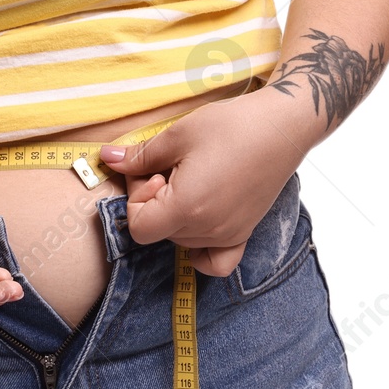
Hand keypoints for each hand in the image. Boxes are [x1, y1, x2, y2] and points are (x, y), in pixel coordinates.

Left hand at [98, 90, 301, 276]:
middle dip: (154, 200)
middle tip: (169, 166)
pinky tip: (198, 221)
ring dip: (175, 214)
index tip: (152, 170)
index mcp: (187, 209)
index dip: (136, 197)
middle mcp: (208, 231)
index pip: (139, 227)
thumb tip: (107, 158)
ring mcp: (228, 236)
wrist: (281, 127)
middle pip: (159, 232)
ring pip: (181, 241)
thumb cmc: (231, 126)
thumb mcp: (177, 135)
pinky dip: (200, 250)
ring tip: (190, 179)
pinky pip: (216, 262)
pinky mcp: (244, 233)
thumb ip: (140, 156)